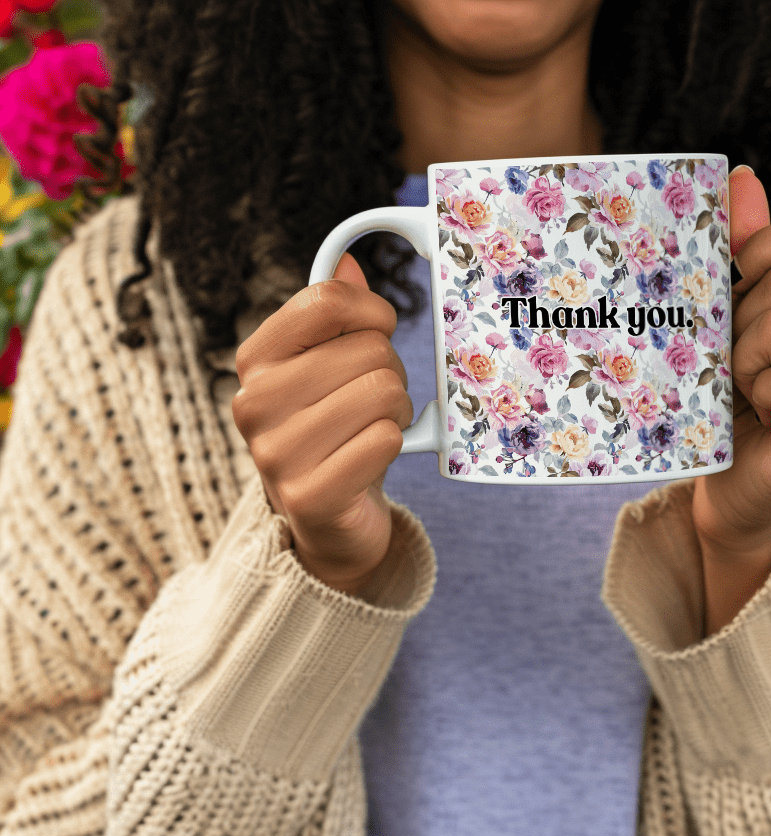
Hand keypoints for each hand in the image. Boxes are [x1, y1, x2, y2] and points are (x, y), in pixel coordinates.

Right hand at [231, 254, 412, 593]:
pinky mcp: (308, 496)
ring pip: (383, 392)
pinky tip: (373, 459)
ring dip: (398, 412)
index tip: (379, 331)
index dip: (372, 312)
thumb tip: (347, 263)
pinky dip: (394, 446)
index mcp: (256, 359)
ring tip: (375, 430)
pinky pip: (384, 440)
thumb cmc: (336, 431)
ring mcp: (275, 453)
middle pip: (368, 350)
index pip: (326, 300)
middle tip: (376, 402)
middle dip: (391, 373)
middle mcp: (253, 402)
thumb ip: (334, 316)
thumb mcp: (331, 368)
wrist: (329, 518)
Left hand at [691, 168, 770, 554]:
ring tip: (742, 390)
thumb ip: (737, 251)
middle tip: (733, 362)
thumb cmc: (719, 393)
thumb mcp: (723, 316)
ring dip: (740, 361)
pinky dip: (755, 391)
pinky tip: (756, 413)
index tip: (734, 289)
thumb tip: (743, 177)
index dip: (762, 250)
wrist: (715, 478)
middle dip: (739, 322)